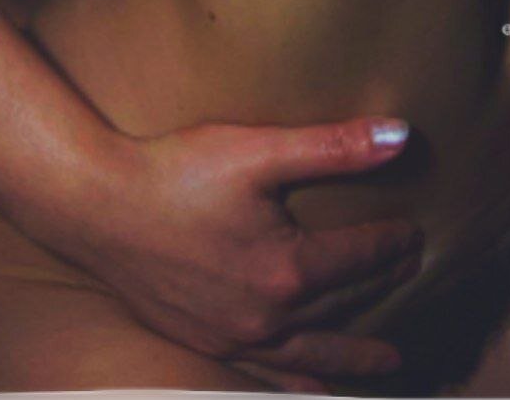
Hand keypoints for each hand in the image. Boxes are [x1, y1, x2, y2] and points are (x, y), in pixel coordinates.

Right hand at [33, 116, 423, 390]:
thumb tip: (402, 135)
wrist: (95, 205)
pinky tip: (310, 389)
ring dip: (352, 356)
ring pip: (311, 352)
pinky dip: (295, 382)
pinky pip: (263, 373)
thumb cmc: (176, 172)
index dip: (392, 243)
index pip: (360, 258)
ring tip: (389, 364)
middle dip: (380, 287)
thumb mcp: (259, 150)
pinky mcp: (202, 340)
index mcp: (288, 269)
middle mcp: (267, 314)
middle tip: (410, 276)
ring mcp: (233, 335)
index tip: (414, 233)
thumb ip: (334, 147)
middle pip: (342, 304)